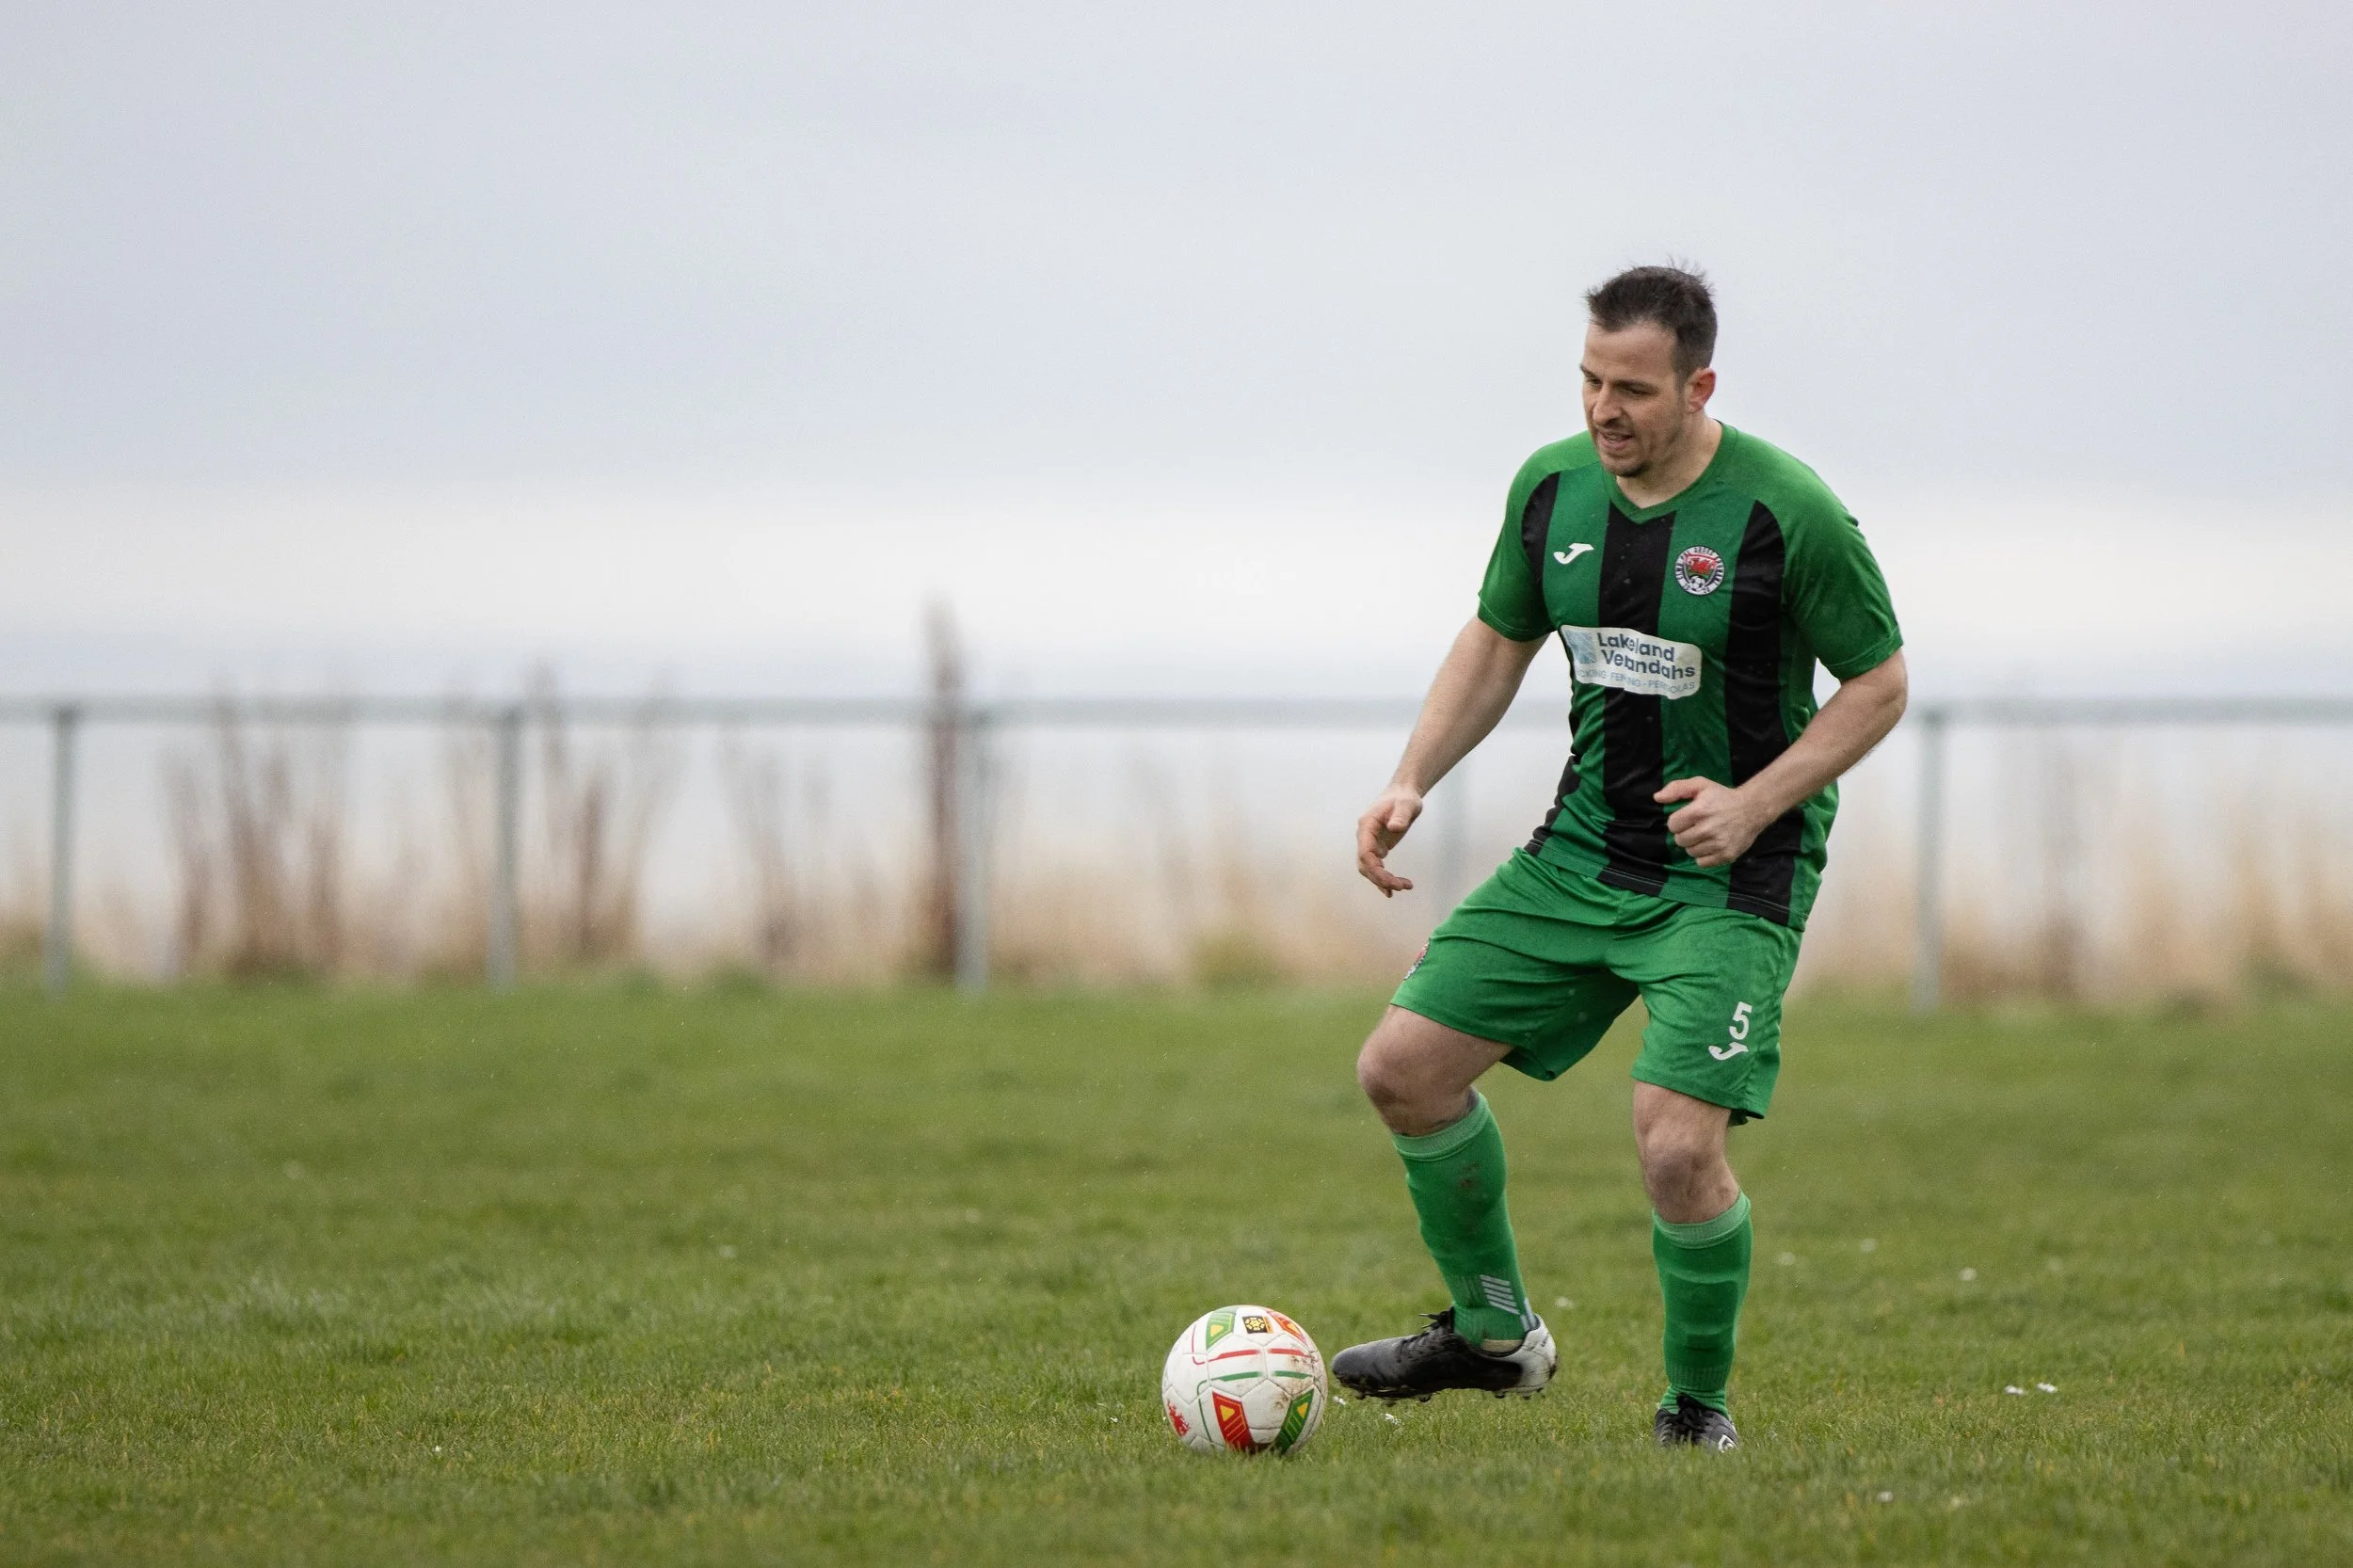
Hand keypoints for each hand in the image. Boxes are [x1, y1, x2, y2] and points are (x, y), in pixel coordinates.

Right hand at [1355, 785, 1423, 896]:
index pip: (1364, 852)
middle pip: (1365, 864)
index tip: (1389, 880)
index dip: (1374, 869)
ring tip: (1404, 886)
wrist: (1403, 794)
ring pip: (1370, 868)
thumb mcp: (1406, 804)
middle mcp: (1365, 837)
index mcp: (1367, 826)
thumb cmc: (1404, 798)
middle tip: (1400, 886)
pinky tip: (1393, 889)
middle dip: (1381, 878)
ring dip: (1383, 880)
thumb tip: (1394, 827)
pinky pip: (1376, 867)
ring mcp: (1370, 843)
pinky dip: (1383, 879)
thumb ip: (1401, 816)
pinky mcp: (1378, 847)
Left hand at [1655, 777, 1770, 868]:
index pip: (1672, 825)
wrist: (1752, 809)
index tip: (1688, 817)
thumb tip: (1657, 798)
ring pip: (1691, 852)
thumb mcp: (1700, 785)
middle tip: (1698, 826)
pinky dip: (1704, 856)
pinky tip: (1712, 845)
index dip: (1678, 821)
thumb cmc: (1722, 797)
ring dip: (1695, 845)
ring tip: (1706, 835)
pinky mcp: (1726, 855)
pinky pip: (1702, 863)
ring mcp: (1718, 844)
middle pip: (1680, 841)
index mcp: (1699, 811)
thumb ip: (1677, 788)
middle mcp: (1708, 829)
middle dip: (1685, 834)